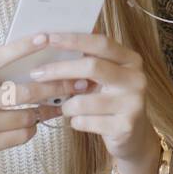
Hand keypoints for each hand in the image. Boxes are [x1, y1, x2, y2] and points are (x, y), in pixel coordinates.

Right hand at [0, 33, 77, 172]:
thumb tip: (24, 55)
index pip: (0, 56)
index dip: (25, 46)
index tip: (47, 37)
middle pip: (25, 92)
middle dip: (55, 87)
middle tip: (75, 82)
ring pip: (27, 116)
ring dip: (44, 111)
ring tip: (55, 105)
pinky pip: (21, 136)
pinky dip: (31, 128)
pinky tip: (32, 122)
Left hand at [30, 32, 155, 170]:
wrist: (133, 136)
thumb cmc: (109, 100)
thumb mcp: (104, 76)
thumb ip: (87, 60)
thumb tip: (50, 41)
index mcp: (130, 60)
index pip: (101, 43)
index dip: (73, 39)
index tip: (47, 37)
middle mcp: (136, 78)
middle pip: (92, 67)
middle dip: (59, 70)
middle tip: (36, 73)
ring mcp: (133, 103)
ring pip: (82, 100)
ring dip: (67, 105)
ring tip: (68, 108)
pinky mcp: (124, 126)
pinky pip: (84, 121)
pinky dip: (75, 121)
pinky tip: (80, 121)